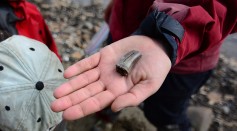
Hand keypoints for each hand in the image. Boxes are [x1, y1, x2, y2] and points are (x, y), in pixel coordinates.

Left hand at [51, 35, 170, 119]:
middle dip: (70, 99)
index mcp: (119, 92)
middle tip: (55, 106)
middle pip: (86, 92)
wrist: (157, 46)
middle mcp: (108, 82)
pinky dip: (78, 67)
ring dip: (70, 85)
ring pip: (84, 79)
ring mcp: (105, 68)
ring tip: (56, 93)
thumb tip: (113, 108)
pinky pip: (88, 62)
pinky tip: (67, 74)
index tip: (66, 115)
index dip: (81, 108)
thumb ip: (133, 98)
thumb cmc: (156, 68)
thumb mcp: (149, 85)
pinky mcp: (104, 55)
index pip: (96, 102)